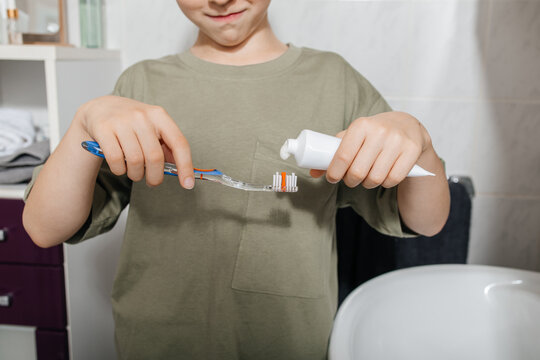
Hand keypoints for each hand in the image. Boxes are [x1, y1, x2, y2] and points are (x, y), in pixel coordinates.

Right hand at [76, 95, 193, 188]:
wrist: (101, 108)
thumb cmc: (132, 123)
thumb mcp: (153, 127)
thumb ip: (166, 146)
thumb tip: (179, 169)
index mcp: (159, 116)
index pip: (179, 143)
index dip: (186, 166)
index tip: (188, 184)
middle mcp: (142, 116)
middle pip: (155, 157)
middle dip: (155, 177)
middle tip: (152, 181)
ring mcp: (121, 121)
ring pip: (136, 161)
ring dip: (136, 175)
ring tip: (135, 172)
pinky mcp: (103, 129)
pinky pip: (116, 161)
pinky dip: (120, 170)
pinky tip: (121, 167)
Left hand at [310, 111, 430, 188]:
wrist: (406, 125)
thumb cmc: (372, 134)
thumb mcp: (353, 137)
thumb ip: (333, 152)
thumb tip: (313, 172)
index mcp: (361, 125)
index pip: (342, 156)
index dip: (334, 173)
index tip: (332, 178)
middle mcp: (380, 131)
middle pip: (358, 171)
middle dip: (351, 181)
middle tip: (351, 179)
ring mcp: (397, 141)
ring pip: (376, 178)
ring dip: (367, 184)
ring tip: (366, 177)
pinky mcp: (412, 151)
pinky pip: (393, 179)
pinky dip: (385, 183)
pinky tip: (383, 176)